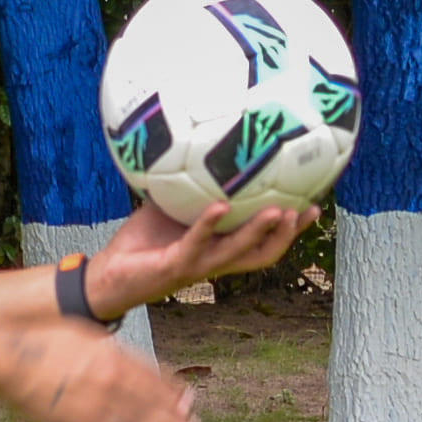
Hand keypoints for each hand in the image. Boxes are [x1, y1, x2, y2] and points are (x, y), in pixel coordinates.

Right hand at [0, 314, 202, 421]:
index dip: (172, 389)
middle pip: (151, 399)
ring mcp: (97, 402)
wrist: (10, 358)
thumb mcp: (82, 334)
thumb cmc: (40, 341)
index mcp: (113, 354)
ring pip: (138, 421)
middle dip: (174, 414)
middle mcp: (112, 378)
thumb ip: (105, 348)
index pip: (152, 374)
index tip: (188, 398)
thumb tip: (120, 353)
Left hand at [79, 193, 311, 318]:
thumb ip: (189, 185)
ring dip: (258, 232)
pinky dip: (209, 224)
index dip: (291, 229)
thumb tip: (200, 146)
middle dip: (288, 234)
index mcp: (220, 250)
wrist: (108, 275)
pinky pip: (196, 243)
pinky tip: (219, 206)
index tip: (314, 205)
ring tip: (277, 210)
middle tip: (307, 209)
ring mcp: (197, 266)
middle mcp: (215, 262)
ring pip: (237, 253)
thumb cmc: (141, 242)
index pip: (264, 241)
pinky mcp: (174, 266)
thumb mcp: (171, 207)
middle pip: (264, 253)